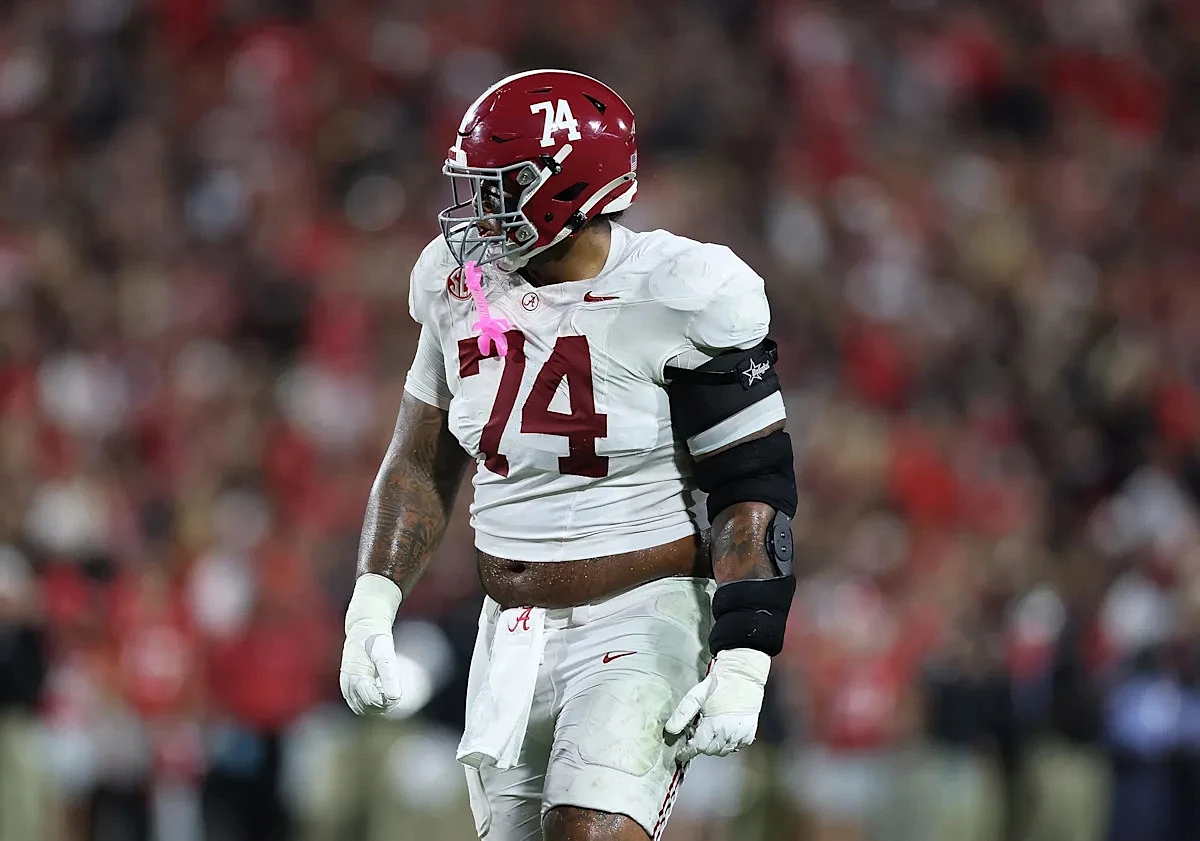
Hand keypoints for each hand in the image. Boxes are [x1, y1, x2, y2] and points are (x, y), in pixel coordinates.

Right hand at [340, 574, 403, 715]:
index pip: (372, 702)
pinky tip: (378, 690)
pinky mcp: (347, 687)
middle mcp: (348, 685)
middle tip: (394, 692)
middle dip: (383, 704)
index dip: (387, 701)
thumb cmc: (376, 641)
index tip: (397, 692)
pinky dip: (369, 703)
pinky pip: (358, 704)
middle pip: (367, 708)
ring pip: (362, 708)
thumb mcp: (385, 655)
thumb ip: (390, 676)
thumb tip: (395, 697)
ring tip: (387, 689)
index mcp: (356, 678)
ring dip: (376, 705)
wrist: (363, 629)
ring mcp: (346, 687)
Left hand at [664, 648, 769, 762]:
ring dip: (713, 746)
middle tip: (695, 734)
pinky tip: (722, 732)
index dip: (687, 752)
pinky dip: (727, 744)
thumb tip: (670, 730)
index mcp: (715, 725)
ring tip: (708, 731)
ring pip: (723, 751)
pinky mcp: (749, 735)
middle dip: (700, 746)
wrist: (743, 676)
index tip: (680, 754)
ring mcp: (741, 735)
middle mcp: (729, 734)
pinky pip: (735, 747)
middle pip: (709, 751)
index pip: (698, 748)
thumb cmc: (718, 685)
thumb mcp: (696, 696)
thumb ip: (683, 713)